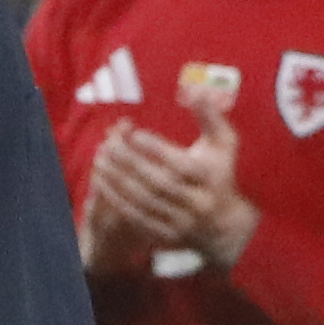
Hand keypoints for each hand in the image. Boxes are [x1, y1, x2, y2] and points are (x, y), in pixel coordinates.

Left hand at [90, 82, 260, 268]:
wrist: (225, 225)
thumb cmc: (220, 172)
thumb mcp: (224, 143)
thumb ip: (210, 115)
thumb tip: (195, 89)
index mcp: (210, 177)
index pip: (180, 164)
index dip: (155, 149)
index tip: (133, 133)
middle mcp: (197, 202)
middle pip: (158, 183)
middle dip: (130, 164)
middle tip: (107, 145)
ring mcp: (181, 221)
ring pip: (144, 202)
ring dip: (118, 182)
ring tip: (98, 161)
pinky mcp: (166, 235)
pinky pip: (137, 218)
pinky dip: (118, 201)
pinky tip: (101, 184)